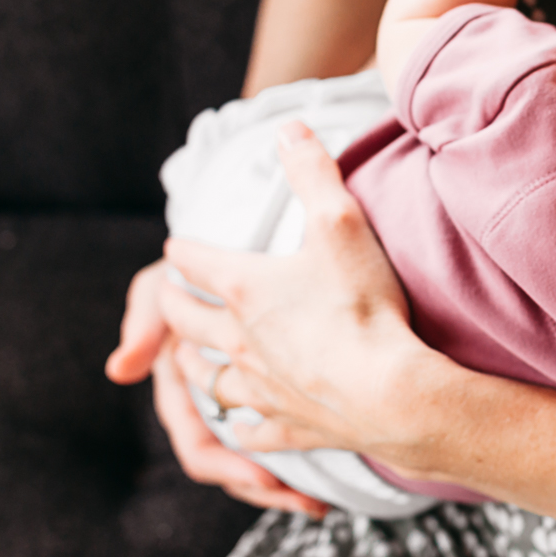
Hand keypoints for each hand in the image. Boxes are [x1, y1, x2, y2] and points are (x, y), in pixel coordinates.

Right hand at [108, 259, 329, 515]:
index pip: (198, 445)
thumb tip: (118, 371)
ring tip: (320, 501)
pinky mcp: (272, 390)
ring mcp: (239, 400)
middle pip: (235, 466)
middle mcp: (209, 404)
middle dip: (265, 489)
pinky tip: (333, 469)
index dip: (227, 467)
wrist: (228, 245)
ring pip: (261, 457)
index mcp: (181, 392)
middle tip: (306, 503)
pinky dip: (304, 454)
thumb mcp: (159, 289)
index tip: (266, 478)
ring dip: (286, 483)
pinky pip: (285, 434)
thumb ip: (144, 323)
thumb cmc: (188, 269)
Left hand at [156, 121, 457, 471]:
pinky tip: (240, 424)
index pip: (194, 262)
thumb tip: (287, 127)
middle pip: (187, 322)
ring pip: (207, 378)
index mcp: (244, 289)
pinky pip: (248, 429)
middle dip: (172, 306)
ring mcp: (260, 387)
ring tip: (188, 358)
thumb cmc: (362, 306)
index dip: (183, 250)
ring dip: (193, 364)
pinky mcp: (286, 426)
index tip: (176, 246)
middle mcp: (238, 340)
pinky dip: (239, 425)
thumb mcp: (341, 222)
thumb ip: (312, 171)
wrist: (390, 392)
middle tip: (165, 300)